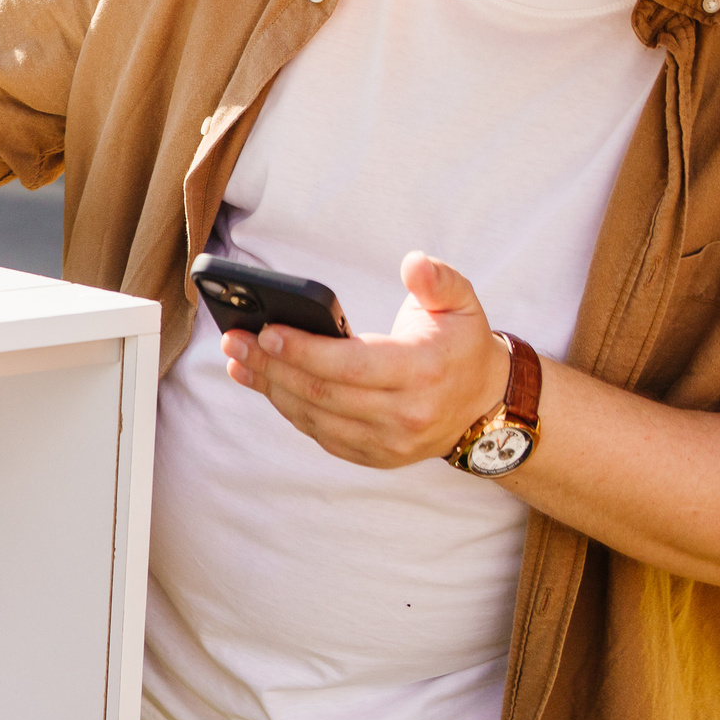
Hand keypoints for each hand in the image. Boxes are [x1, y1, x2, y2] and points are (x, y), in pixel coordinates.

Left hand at [219, 251, 510, 469]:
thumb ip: (439, 280)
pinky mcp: (372, 455)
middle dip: (271, 366)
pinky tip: (261, 382)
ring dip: (269, 388)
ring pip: (314, 417)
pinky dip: (286, 407)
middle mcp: (405, 414)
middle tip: (234, 341)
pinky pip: (318, 433)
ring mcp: (387, 442)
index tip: (267, 331)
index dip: (305, 350)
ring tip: (237, 359)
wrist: (485, 407)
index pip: (352, 365)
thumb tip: (413, 263)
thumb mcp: (463, 304)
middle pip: (322, 393)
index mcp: (423, 372)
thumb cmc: (461, 347)